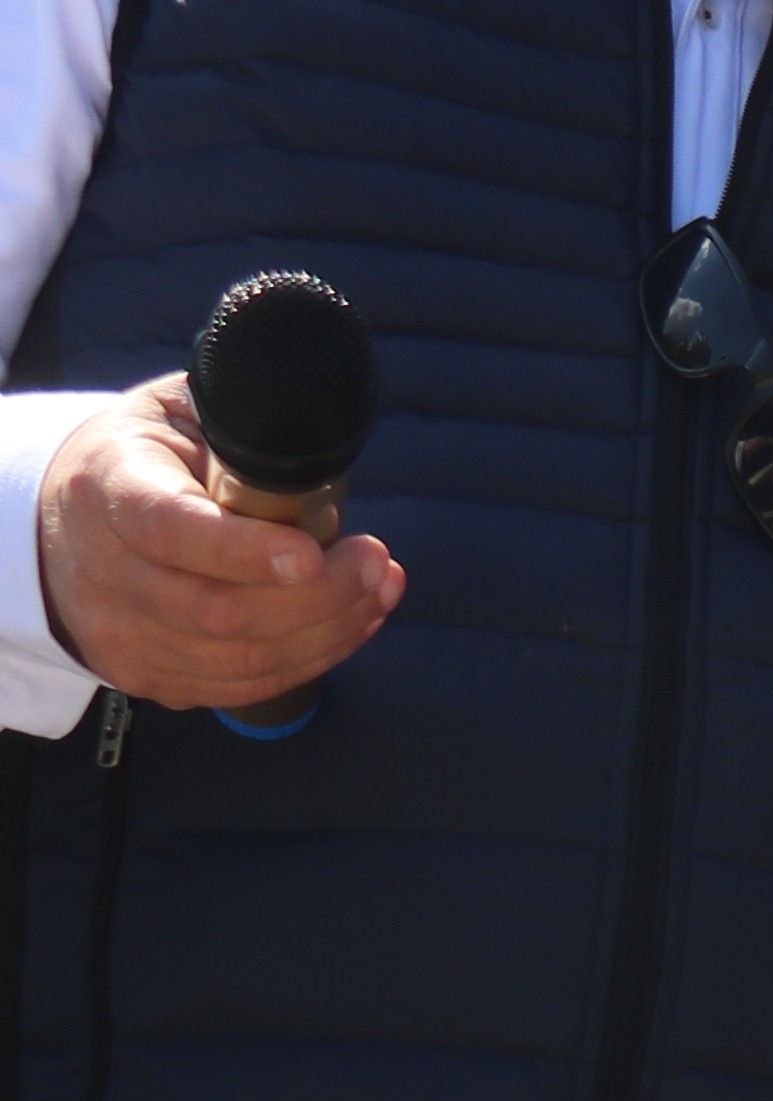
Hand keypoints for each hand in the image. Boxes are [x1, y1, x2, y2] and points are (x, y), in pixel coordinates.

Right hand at [34, 379, 404, 709]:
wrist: (66, 519)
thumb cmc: (144, 458)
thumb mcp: (178, 413)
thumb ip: (238, 425)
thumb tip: (319, 437)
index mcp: (109, 490)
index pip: (170, 530)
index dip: (245, 550)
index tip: (313, 553)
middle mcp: (102, 572)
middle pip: (217, 611)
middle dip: (319, 596)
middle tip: (375, 562)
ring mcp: (118, 635)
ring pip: (239, 660)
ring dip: (330, 632)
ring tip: (378, 588)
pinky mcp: (143, 676)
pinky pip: (241, 687)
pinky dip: (310, 659)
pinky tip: (352, 623)